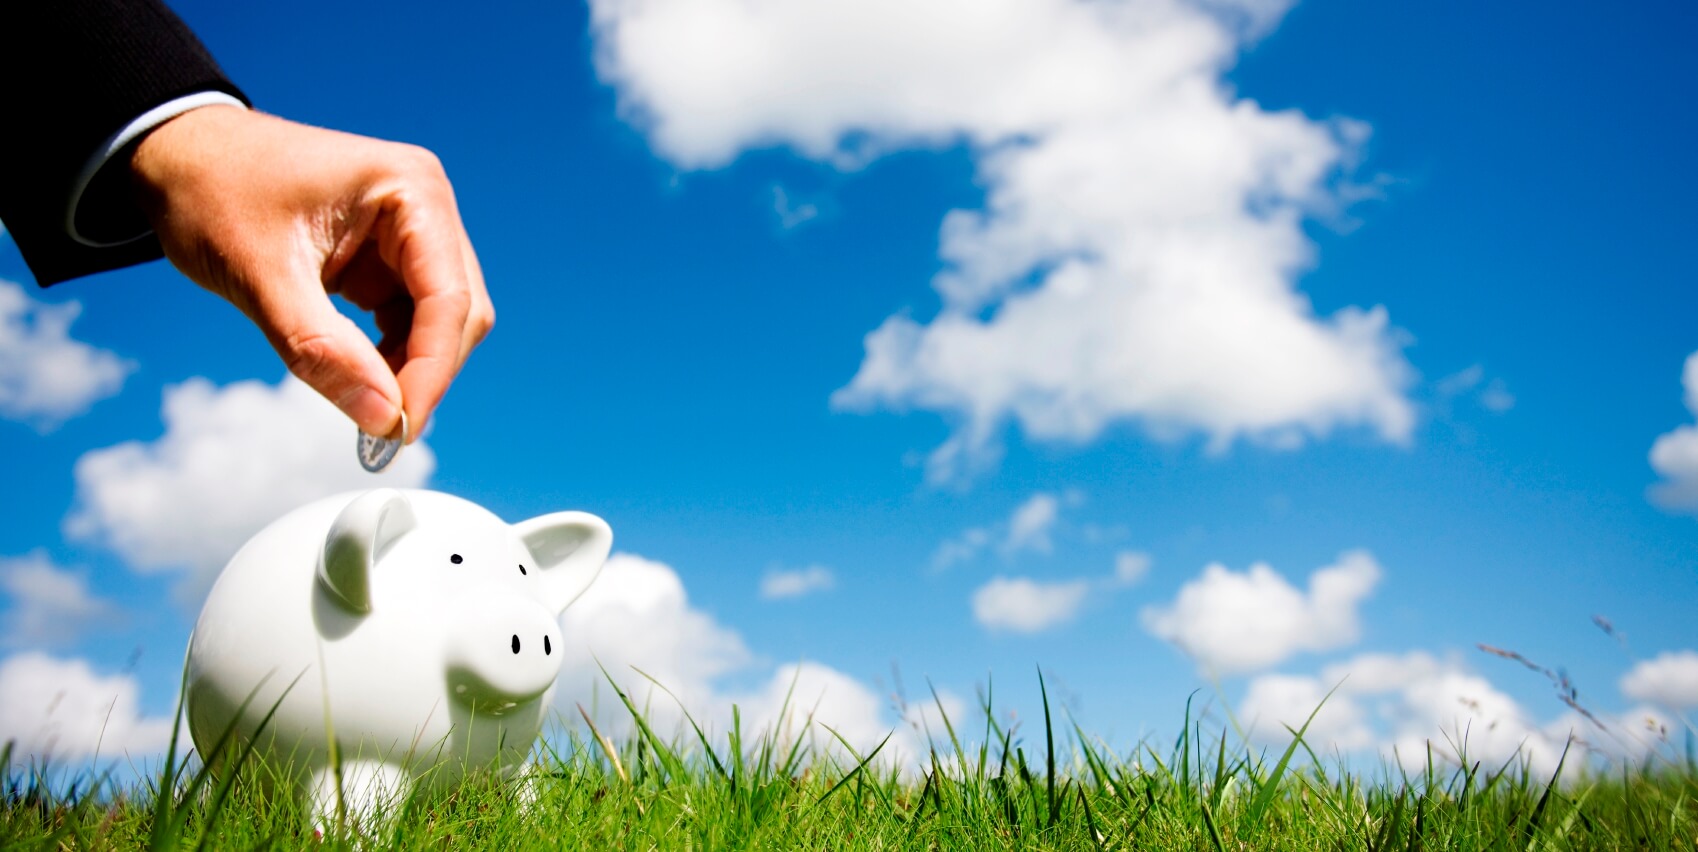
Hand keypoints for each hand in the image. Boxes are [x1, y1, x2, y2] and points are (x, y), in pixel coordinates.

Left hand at [129, 106, 492, 441]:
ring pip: (441, 322)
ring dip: (411, 368)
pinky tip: (360, 378)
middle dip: (426, 372)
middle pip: (458, 312)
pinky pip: (411, 320)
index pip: (448, 296)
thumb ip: (321, 349)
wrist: (175, 156)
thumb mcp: (259, 273)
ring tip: (366, 406)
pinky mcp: (390, 258)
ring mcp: (411, 232)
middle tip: (382, 429)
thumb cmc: (211, 189)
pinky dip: (393, 357)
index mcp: (409, 188)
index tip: (399, 428)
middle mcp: (425, 207)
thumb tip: (381, 418)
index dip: (432, 369)